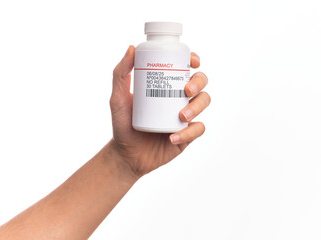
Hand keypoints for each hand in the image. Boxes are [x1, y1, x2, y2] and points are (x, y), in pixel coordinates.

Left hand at [110, 46, 209, 178]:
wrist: (126, 154)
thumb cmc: (122, 125)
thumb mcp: (118, 98)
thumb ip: (120, 74)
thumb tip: (131, 48)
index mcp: (166, 87)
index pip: (185, 68)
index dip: (193, 60)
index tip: (191, 61)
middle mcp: (178, 99)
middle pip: (200, 83)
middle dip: (199, 82)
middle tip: (186, 89)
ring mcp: (184, 117)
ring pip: (204, 103)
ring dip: (197, 107)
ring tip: (181, 116)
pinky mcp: (187, 135)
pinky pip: (197, 130)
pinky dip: (188, 133)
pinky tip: (172, 137)